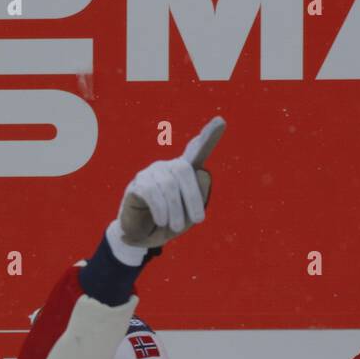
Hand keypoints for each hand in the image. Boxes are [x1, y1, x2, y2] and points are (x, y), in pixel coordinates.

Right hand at [117, 116, 225, 247]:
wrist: (142, 237)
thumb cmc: (170, 223)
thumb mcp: (189, 216)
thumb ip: (199, 197)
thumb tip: (201, 174)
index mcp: (185, 172)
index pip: (197, 150)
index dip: (209, 136)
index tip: (221, 121)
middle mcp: (168, 167)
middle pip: (184, 170)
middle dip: (193, 196)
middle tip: (199, 220)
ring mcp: (151, 173)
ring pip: (169, 185)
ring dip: (176, 209)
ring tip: (177, 227)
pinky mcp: (138, 184)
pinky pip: (151, 192)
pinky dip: (160, 208)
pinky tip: (162, 221)